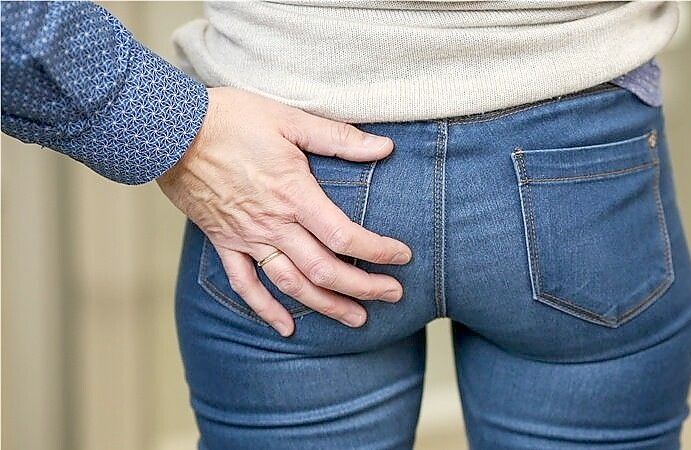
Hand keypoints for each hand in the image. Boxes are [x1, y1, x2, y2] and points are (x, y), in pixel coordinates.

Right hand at [156, 87, 411, 336]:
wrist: (169, 130)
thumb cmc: (230, 119)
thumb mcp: (290, 119)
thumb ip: (338, 138)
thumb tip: (384, 147)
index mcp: (295, 195)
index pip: (345, 236)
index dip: (378, 250)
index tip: (402, 257)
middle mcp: (274, 225)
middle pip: (325, 270)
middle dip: (363, 287)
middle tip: (393, 296)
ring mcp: (247, 238)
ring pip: (291, 284)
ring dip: (326, 306)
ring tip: (356, 320)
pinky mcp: (224, 242)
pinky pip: (244, 285)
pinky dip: (265, 310)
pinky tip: (286, 328)